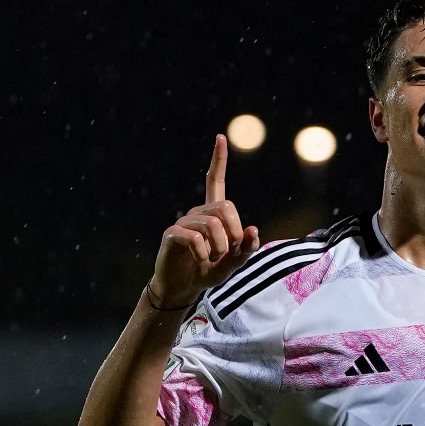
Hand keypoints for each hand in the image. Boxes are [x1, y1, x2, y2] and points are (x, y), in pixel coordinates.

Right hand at [148, 135, 261, 305]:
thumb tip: (253, 229)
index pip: (215, 181)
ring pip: (212, 224)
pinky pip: (194, 238)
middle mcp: (197, 212)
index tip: (221, 138)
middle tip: (229, 252)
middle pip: (225, 207)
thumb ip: (246, 248)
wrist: (183, 288)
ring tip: (212, 259)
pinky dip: (204, 254)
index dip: (219, 161)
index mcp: (213, 214)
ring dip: (220, 247)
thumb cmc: (209, 271)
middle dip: (234, 232)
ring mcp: (183, 222)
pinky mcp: (171, 234)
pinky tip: (200, 260)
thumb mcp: (234, 263)